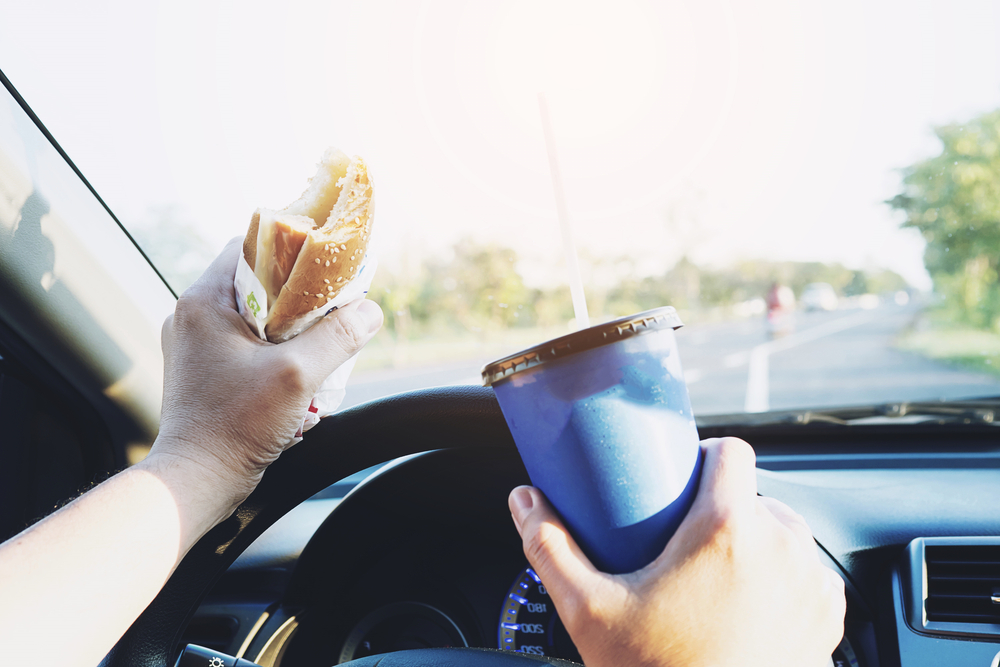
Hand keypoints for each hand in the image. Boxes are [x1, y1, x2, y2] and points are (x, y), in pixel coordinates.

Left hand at [150, 237, 382, 520]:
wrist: (196, 482)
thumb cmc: (233, 427)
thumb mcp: (298, 375)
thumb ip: (339, 337)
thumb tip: (370, 311)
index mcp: (204, 301)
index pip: (252, 248)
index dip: (292, 253)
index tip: (324, 271)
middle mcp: (193, 317)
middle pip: (259, 285)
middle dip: (300, 303)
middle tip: (329, 318)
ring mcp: (196, 347)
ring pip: (258, 320)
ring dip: (292, 336)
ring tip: (316, 357)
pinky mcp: (204, 373)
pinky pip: (249, 349)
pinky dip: (277, 359)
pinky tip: (297, 385)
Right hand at [508, 437, 844, 666]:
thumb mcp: (589, 610)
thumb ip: (550, 546)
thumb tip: (524, 501)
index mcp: (727, 530)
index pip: (732, 451)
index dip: (705, 457)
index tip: (682, 479)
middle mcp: (782, 549)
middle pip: (755, 495)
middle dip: (722, 510)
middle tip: (685, 541)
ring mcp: (811, 585)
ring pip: (784, 534)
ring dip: (756, 543)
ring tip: (716, 574)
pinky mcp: (827, 619)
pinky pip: (807, 574)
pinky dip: (782, 580)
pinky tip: (748, 603)